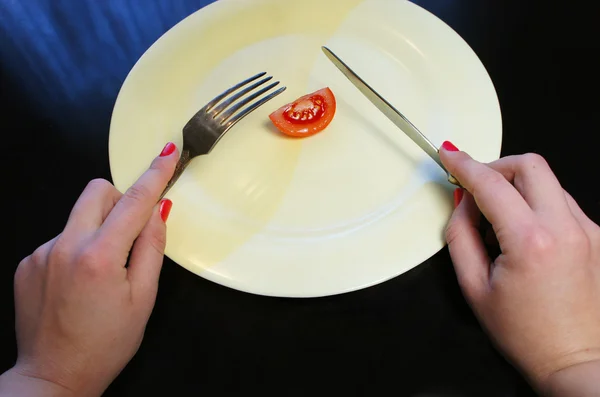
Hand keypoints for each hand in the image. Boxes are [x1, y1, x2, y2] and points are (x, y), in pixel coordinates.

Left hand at [0, 142, 177, 396]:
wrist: (53, 376)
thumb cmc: (108, 343)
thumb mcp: (144, 298)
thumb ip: (151, 247)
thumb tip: (157, 211)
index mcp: (100, 256)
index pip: (134, 202)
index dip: (154, 175)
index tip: (167, 152)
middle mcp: (65, 245)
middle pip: (96, 191)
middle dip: (119, 199)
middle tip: (131, 231)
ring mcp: (41, 253)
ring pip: (78, 216)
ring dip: (97, 229)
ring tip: (101, 272)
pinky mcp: (27, 263)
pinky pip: (60, 238)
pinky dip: (76, 248)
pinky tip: (77, 283)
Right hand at [440, 142, 599, 393]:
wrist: (575, 359)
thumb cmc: (526, 333)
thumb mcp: (473, 286)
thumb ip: (460, 235)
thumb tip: (461, 202)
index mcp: (532, 243)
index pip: (491, 184)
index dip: (464, 165)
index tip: (450, 155)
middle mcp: (566, 229)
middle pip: (529, 165)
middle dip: (496, 166)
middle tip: (476, 186)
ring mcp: (586, 231)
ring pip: (546, 182)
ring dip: (516, 188)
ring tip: (499, 222)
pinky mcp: (595, 236)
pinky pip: (559, 203)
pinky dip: (535, 205)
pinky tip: (523, 234)